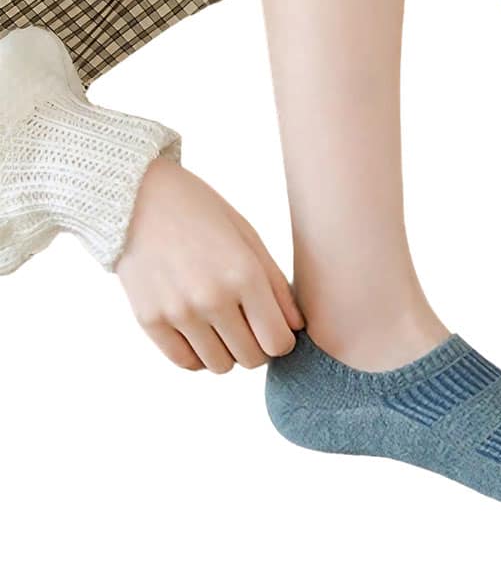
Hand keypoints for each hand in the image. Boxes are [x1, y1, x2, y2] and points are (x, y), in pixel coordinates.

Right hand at [116, 157, 304, 372]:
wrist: (139, 199)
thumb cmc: (204, 214)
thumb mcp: (249, 239)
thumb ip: (276, 286)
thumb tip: (295, 328)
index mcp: (244, 274)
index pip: (278, 341)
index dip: (283, 341)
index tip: (277, 329)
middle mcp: (212, 299)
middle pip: (252, 359)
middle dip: (259, 347)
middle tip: (252, 326)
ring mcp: (178, 313)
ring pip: (220, 366)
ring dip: (229, 352)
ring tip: (225, 325)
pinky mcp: (149, 321)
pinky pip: (186, 362)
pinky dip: (199, 354)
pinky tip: (202, 331)